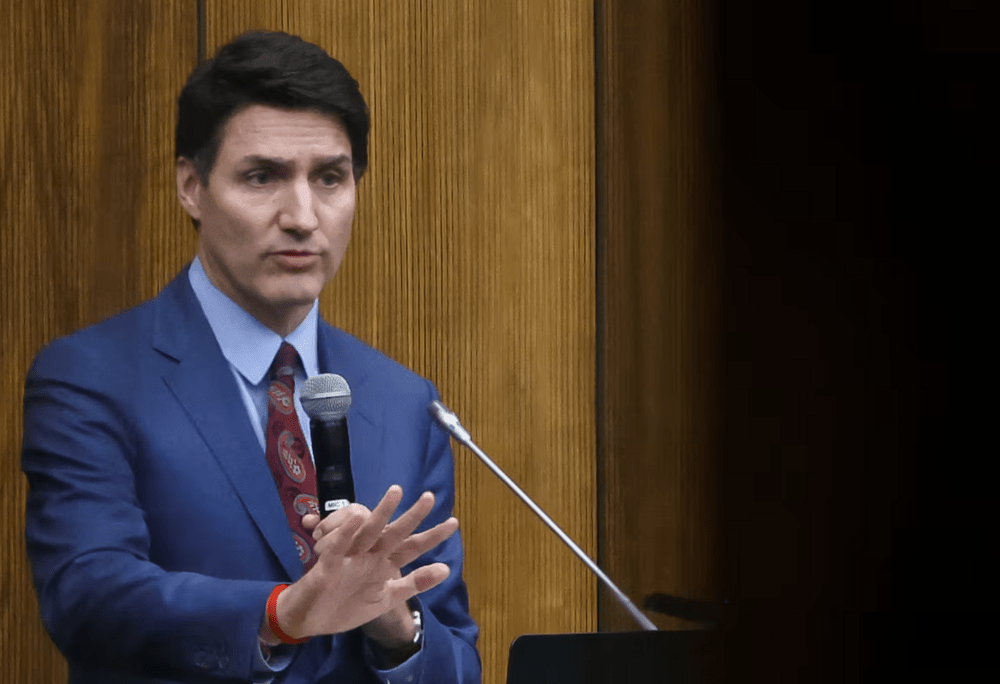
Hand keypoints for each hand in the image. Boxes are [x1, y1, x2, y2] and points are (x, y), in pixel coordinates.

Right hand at [267, 486, 457, 641]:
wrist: (311, 619)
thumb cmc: (346, 605)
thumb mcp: (386, 597)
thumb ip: (414, 583)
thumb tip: (447, 568)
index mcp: (384, 562)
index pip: (412, 546)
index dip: (432, 536)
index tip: (454, 523)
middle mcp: (370, 554)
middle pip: (393, 531)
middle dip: (412, 516)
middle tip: (430, 497)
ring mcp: (350, 556)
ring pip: (367, 530)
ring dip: (381, 512)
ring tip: (395, 492)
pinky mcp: (328, 563)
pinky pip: (337, 545)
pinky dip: (345, 533)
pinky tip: (357, 520)